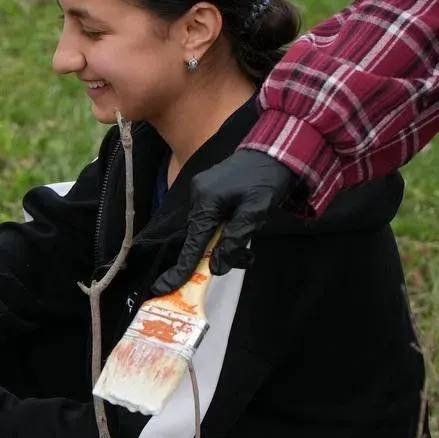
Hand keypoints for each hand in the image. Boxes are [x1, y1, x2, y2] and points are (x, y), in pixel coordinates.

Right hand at [152, 150, 295, 294]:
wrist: (274, 150)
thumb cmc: (267, 179)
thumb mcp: (257, 210)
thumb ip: (236, 237)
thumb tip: (217, 267)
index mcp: (207, 200)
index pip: (194, 241)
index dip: (181, 267)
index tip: (164, 287)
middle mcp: (198, 196)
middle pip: (200, 236)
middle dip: (218, 251)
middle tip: (246, 258)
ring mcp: (201, 191)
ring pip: (206, 227)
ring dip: (225, 239)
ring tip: (250, 238)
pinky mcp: (208, 189)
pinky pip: (210, 216)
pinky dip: (223, 226)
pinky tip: (241, 223)